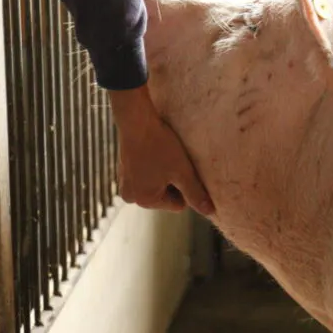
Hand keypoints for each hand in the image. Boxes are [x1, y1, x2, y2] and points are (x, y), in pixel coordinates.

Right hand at [110, 84, 213, 215]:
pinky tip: (153, 151)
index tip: (183, 168)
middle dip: (172, 180)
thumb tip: (210, 212)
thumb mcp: (182, 171)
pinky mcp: (123, 169)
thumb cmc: (160, 146)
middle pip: (165, 195)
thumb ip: (196, 194)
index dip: (185, 186)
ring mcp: (125, 183)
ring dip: (162, 172)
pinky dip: (151, 166)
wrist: (136, 120)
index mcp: (145, 201)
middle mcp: (131, 197)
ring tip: (163, 154)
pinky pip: (144, 174)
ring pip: (155, 184)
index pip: (178, 204)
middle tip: (174, 160)